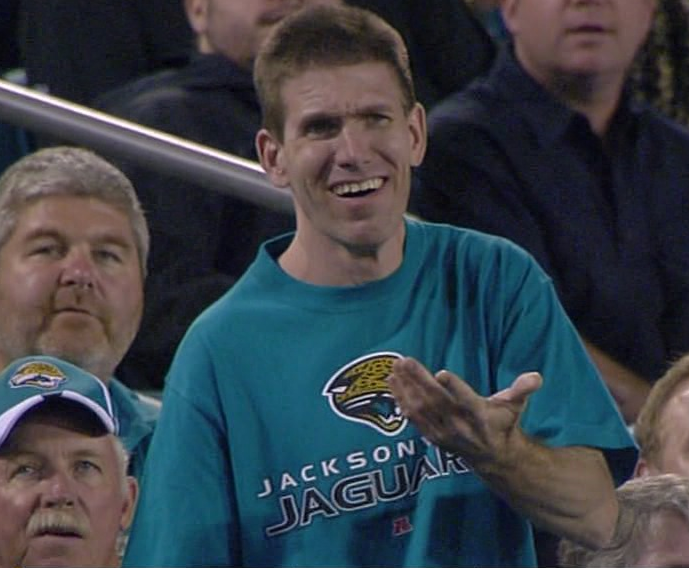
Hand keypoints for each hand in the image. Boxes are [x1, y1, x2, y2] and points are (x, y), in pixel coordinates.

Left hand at [387, 357, 541, 465]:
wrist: (495, 459)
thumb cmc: (503, 423)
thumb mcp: (515, 406)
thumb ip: (523, 389)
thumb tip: (536, 376)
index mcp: (482, 416)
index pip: (467, 401)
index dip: (455, 388)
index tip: (442, 373)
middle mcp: (461, 426)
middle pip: (436, 402)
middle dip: (419, 380)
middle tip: (405, 360)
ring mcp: (444, 433)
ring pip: (421, 410)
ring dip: (405, 388)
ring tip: (394, 369)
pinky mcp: (433, 437)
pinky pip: (413, 419)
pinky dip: (401, 401)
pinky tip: (393, 385)